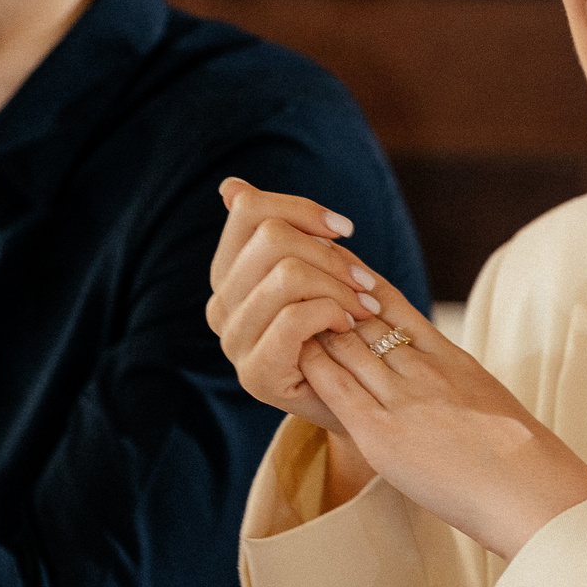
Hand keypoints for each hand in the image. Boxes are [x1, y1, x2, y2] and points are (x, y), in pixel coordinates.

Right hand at [208, 179, 384, 442]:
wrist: (362, 399)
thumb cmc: (341, 328)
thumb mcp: (316, 271)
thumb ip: (280, 230)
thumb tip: (230, 187)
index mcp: (228, 274)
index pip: (248, 211)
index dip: (302, 210)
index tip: (345, 229)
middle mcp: (220, 306)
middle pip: (270, 238)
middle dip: (329, 254)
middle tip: (365, 281)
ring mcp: (234, 342)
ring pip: (285, 275)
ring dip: (338, 285)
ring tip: (365, 304)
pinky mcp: (255, 375)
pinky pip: (294, 318)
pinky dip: (333, 312)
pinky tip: (351, 323)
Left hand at [294, 288, 586, 561]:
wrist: (531, 489)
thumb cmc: (520, 459)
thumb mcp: (490, 401)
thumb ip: (460, 384)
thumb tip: (455, 386)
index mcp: (451, 358)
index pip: (395, 307)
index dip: (362, 283)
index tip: (337, 264)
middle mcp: (425, 370)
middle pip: (366, 319)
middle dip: (329, 295)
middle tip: (294, 268)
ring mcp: (404, 399)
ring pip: (350, 346)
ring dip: (315, 324)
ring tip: (284, 304)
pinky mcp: (385, 434)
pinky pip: (340, 389)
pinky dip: (315, 365)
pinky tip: (295, 351)